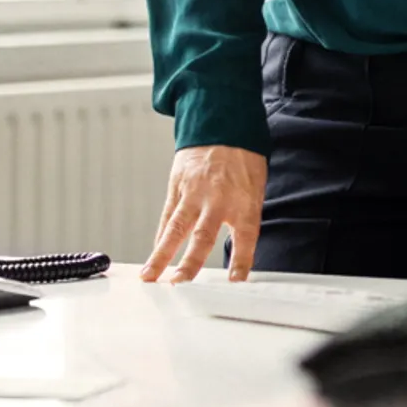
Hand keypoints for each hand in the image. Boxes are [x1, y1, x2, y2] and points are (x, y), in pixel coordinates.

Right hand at [141, 146, 267, 283]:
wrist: (223, 123)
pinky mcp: (178, 186)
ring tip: (150, 276)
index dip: (241, 260)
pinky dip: (160, 236)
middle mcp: (218, 199)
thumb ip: (244, 219)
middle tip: (179, 283)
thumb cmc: (243, 159)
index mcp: (244, 201)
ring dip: (161, 254)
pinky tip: (154, 253)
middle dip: (190, 263)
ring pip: (176, 228)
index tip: (236, 280)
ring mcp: (194, 193)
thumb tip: (238, 252)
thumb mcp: (255, 188)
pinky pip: (168, 215)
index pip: (245, 237)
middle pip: (202, 236)